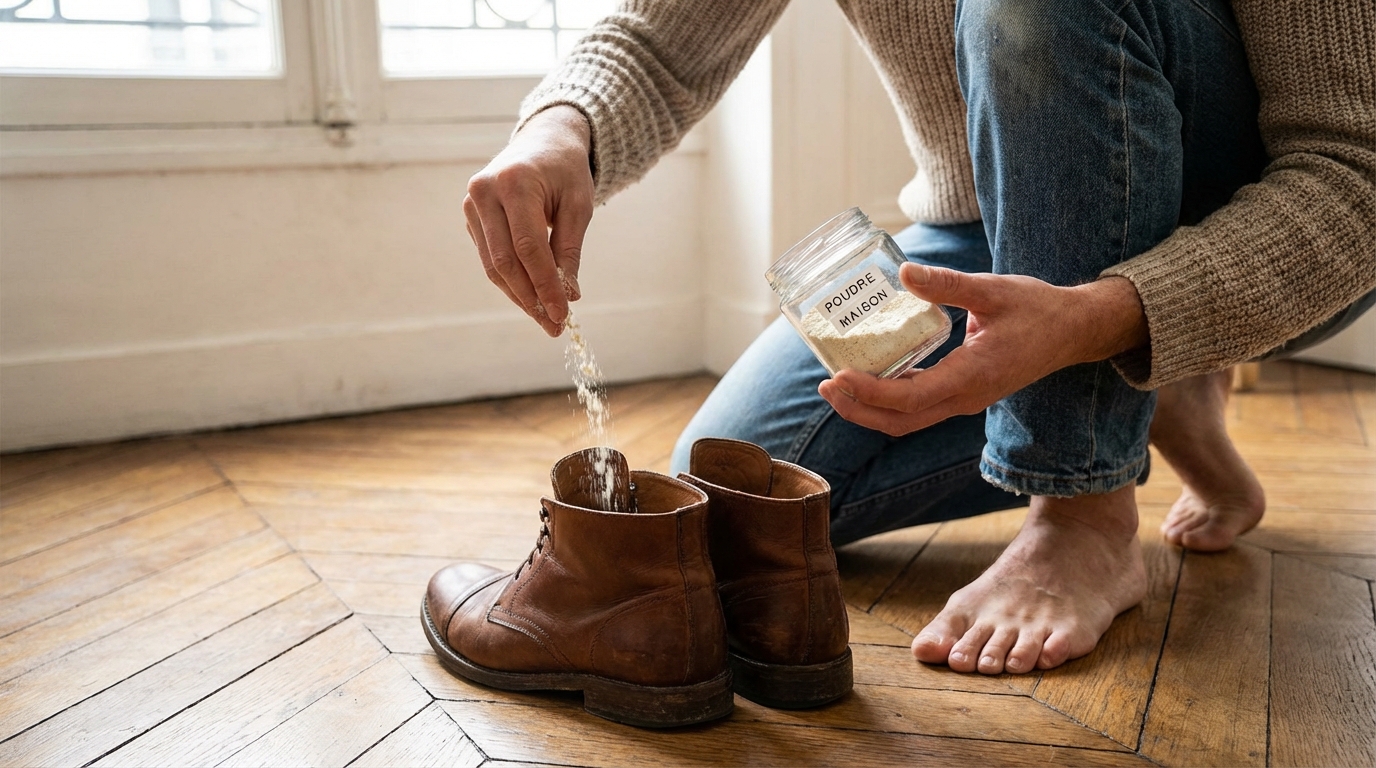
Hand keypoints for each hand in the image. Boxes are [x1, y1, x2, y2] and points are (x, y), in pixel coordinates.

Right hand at [465, 105, 594, 336]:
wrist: (543, 140)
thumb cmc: (565, 172)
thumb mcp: (578, 206)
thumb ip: (569, 249)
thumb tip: (568, 295)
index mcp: (515, 183)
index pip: (528, 247)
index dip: (544, 285)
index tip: (562, 314)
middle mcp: (485, 192)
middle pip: (505, 261)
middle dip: (530, 298)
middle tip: (553, 325)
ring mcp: (472, 204)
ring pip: (493, 265)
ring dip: (519, 296)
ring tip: (544, 318)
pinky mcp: (471, 216)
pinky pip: (490, 258)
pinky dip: (511, 281)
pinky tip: (531, 297)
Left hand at [818, 263, 1147, 435]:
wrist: (1074, 332)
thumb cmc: (1038, 310)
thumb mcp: (994, 290)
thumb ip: (949, 284)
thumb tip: (906, 272)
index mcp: (972, 377)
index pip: (910, 398)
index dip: (870, 392)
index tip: (838, 376)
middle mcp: (964, 398)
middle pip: (900, 422)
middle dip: (858, 409)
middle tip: (824, 385)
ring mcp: (963, 400)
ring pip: (906, 420)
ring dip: (868, 409)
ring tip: (834, 386)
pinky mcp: (962, 393)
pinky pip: (917, 406)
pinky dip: (887, 399)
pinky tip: (866, 377)